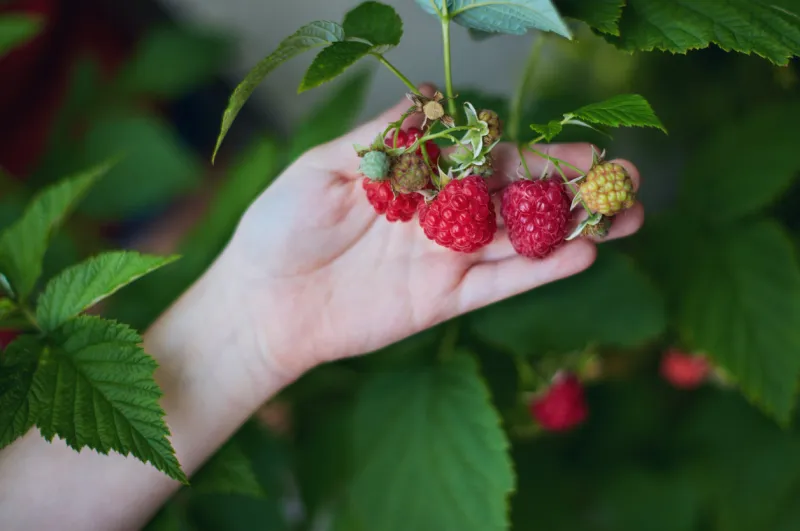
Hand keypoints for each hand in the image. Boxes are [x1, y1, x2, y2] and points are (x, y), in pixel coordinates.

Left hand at [225, 85, 643, 377]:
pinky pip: (499, 285)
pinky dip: (539, 272)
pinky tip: (582, 256)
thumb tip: (431, 99)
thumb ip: (382, 138)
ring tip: (624, 215)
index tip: (582, 148)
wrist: (264, 303)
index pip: (486, 158)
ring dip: (571, 229)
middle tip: (623, 178)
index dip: (534, 153)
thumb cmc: (281, 227)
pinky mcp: (444, 300)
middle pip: (516, 198)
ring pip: (519, 241)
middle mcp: (440, 216)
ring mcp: (445, 259)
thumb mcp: (324, 167)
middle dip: (569, 188)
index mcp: (417, 177)